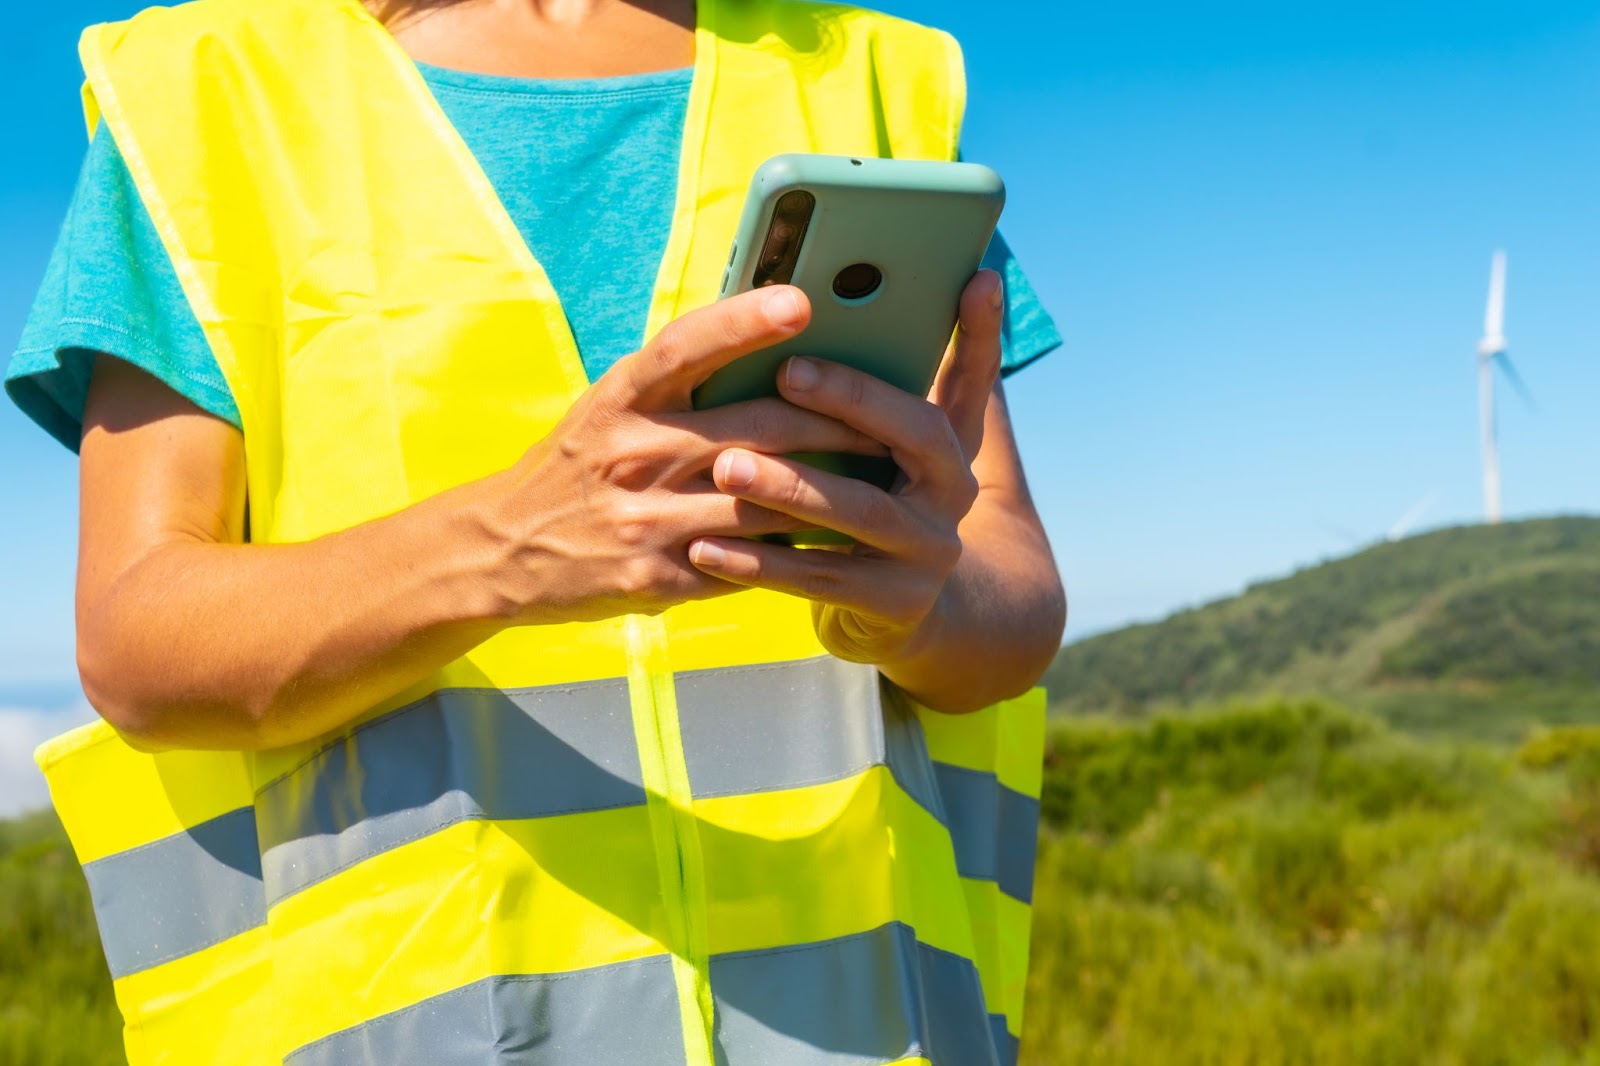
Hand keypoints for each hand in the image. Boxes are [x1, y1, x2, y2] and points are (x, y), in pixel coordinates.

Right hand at [480, 285, 886, 622]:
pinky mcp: (658, 579)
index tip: (801, 301)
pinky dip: (793, 550)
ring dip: (829, 493)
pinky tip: (830, 539)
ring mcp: (645, 522)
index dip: (744, 321)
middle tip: (888, 418)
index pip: (687, 347)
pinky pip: (747, 562)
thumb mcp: (610, 406)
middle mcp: (632, 454)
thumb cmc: (578, 462)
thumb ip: (678, 383)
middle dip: (833, 424)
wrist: (503, 549)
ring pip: (765, 503)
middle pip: (755, 430)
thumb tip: (769, 342)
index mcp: (621, 398)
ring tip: (879, 479)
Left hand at [684, 270, 1005, 662]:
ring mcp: (930, 553)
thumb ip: (876, 388)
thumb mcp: (888, 450)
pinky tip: (705, 547)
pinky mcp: (896, 604)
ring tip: (727, 467)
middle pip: (917, 435)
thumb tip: (844, 304)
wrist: (904, 613)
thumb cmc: (872, 504)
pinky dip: (761, 563)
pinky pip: (820, 578)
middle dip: (852, 400)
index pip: (971, 377)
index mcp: (951, 443)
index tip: (974, 277)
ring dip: (792, 486)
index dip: (980, 330)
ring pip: (863, 512)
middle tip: (787, 372)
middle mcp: (954, 493)